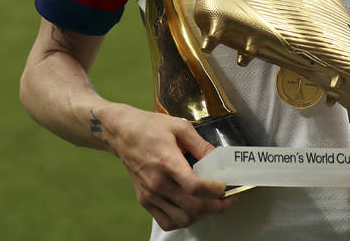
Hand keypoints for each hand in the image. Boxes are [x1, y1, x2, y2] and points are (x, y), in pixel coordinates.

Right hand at [105, 105, 235, 230]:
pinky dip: (183, 220)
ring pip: (182, 219)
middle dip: (216, 207)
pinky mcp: (145, 201)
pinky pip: (167, 222)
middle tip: (227, 200)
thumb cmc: (150, 127)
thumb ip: (201, 145)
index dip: (215, 191)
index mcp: (167, 162)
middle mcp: (157, 183)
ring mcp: (150, 195)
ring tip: (210, 204)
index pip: (195, 187)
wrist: (122, 134)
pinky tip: (191, 208)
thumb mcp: (180, 127)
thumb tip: (219, 159)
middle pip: (192, 208)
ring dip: (200, 216)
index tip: (226, 188)